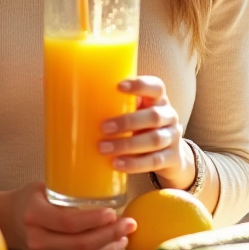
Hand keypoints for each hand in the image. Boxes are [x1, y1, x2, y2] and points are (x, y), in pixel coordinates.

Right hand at [4, 183, 135, 249]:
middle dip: (110, 235)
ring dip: (110, 249)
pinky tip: (113, 246)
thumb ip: (69, 190)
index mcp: (34, 215)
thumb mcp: (45, 186)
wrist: (10, 219)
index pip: (69, 222)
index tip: (114, 212)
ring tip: (125, 236)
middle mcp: (37, 240)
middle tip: (129, 224)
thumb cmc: (33, 197)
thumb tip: (110, 184)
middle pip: (81, 244)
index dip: (95, 220)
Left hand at [98, 76, 195, 190]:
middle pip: (153, 116)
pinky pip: (154, 161)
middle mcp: (169, 116)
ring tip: (104, 149)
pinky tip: (118, 164)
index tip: (118, 86)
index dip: (140, 85)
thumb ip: (118, 107)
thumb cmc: (144, 128)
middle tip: (103, 128)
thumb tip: (75, 104)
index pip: (156, 87)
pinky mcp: (172, 159)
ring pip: (154, 140)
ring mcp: (173, 138)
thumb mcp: (137, 114)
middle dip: (127, 122)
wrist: (171, 156)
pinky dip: (135, 164)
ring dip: (127, 145)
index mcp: (159, 101)